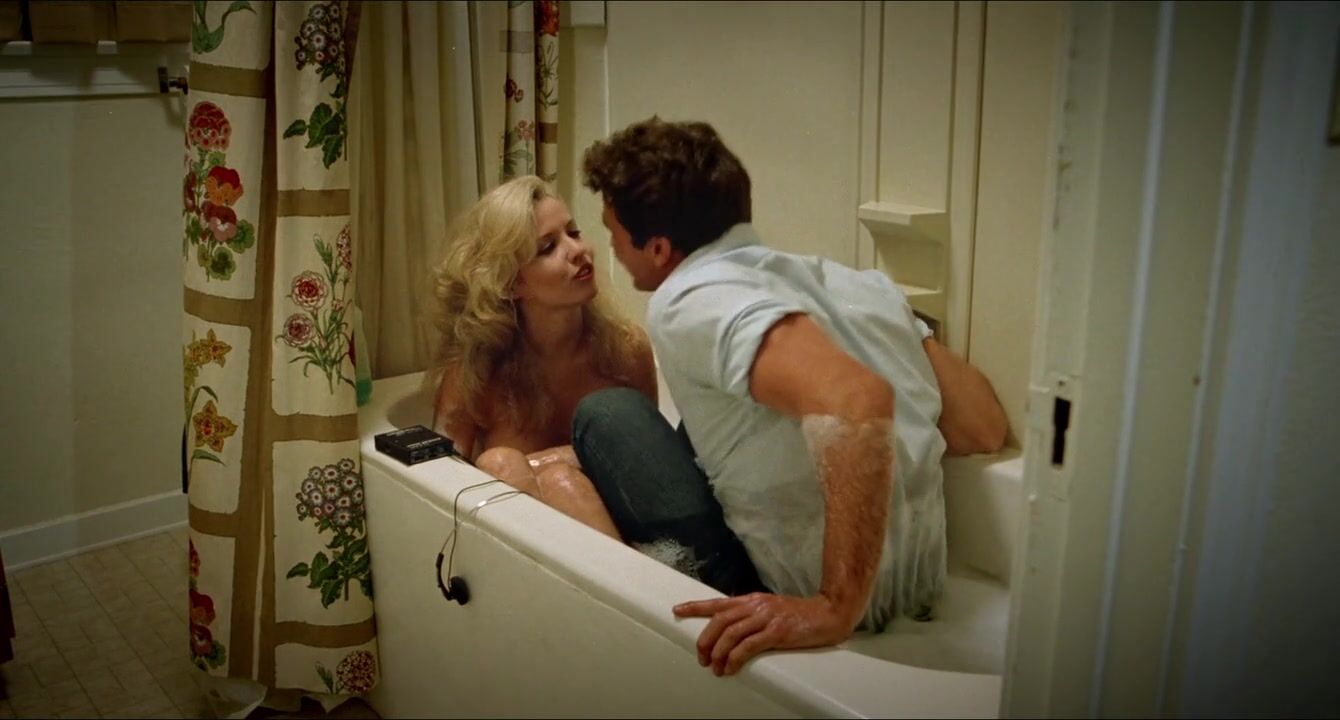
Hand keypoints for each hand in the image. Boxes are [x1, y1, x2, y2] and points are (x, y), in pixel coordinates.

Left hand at [672, 592, 855, 675]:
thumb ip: (752, 616)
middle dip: (706, 639)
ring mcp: (766, 617)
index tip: (678, 609)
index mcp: (752, 600)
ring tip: (713, 667)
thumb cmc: (799, 615)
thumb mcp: (771, 609)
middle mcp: (756, 606)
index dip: (696, 606)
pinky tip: (730, 668)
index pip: (718, 602)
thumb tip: (731, 630)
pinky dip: (735, 658)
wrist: (828, 613)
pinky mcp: (777, 632)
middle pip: (720, 620)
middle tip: (701, 657)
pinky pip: (748, 646)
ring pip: (731, 634)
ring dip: (718, 652)